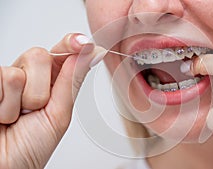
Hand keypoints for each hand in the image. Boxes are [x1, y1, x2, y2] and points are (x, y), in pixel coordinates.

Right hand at [0, 33, 95, 168]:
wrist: (6, 167)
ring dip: (20, 103)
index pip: (61, 53)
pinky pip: (0, 79)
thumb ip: (72, 81)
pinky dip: (3, 106)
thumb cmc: (31, 148)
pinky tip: (0, 116)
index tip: (83, 43)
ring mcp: (5, 80)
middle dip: (41, 89)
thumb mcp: (59, 114)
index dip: (71, 44)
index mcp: (50, 82)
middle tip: (33, 109)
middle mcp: (28, 77)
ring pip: (18, 72)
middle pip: (40, 55)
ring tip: (14, 118)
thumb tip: (92, 53)